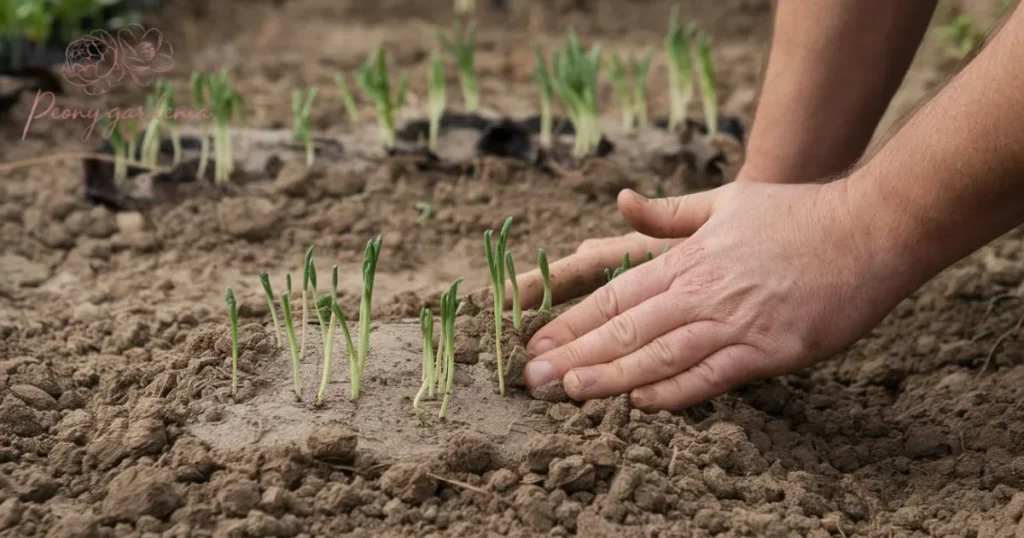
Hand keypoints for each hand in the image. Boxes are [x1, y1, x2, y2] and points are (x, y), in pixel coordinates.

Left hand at [521, 179, 920, 410]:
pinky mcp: (771, 350)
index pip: (616, 294)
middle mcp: (704, 291)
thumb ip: (670, 211)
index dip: (573, 321)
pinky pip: (713, 376)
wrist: (870, 229)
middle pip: (626, 328)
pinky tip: (641, 404)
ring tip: (570, 394)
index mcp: (689, 258)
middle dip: (575, 355)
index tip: (538, 342)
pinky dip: (675, 392)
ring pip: (660, 355)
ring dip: (612, 377)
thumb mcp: (726, 201)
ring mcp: (736, 322)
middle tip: (532, 379)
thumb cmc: (797, 214)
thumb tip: (620, 200)